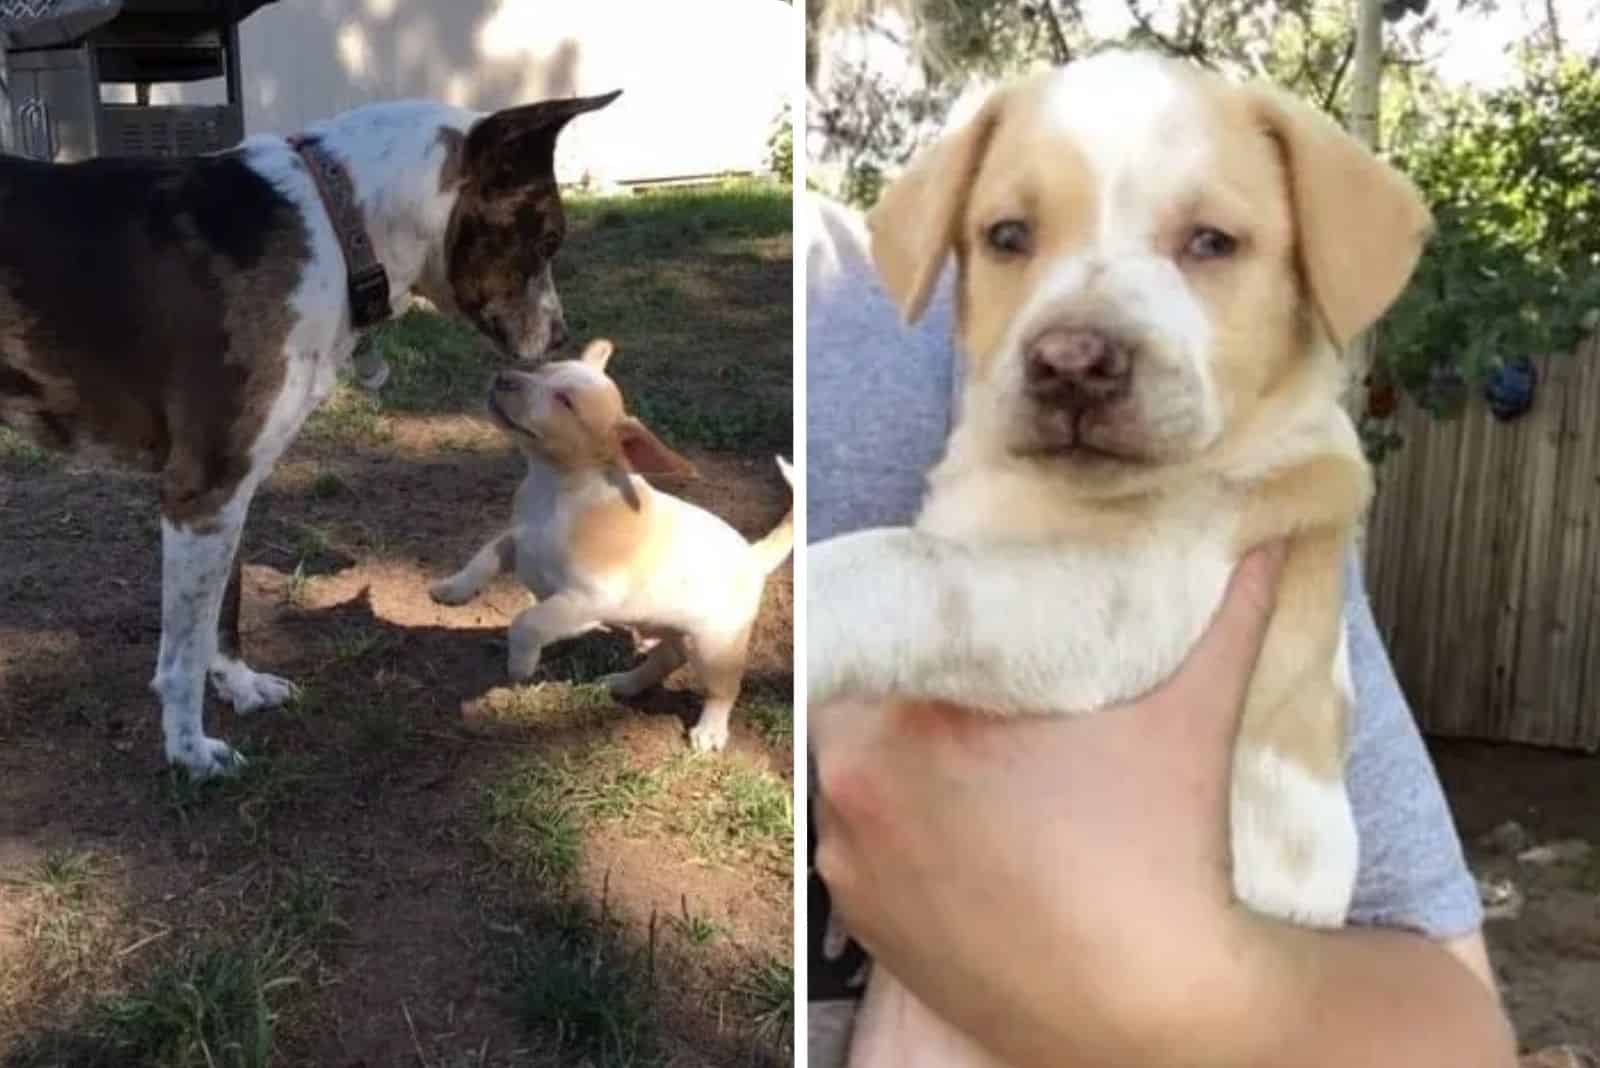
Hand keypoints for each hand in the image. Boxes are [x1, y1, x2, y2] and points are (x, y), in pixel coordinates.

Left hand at [811, 543, 1286, 1066]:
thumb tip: (1269, 534)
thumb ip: (1226, 610)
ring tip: (970, 771)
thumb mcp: (1192, 715)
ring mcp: (850, 866)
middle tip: (975, 699)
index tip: (965, 632)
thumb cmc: (1164, 854)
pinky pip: (858, 852)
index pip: (882, 635)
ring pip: (854, 779)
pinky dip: (894, 836)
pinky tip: (960, 835)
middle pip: (861, 705)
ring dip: (895, 766)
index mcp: (904, 723)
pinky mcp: (861, 927)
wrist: (1153, 1013)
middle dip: (910, 695)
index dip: (921, 625)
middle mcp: (850, 791)